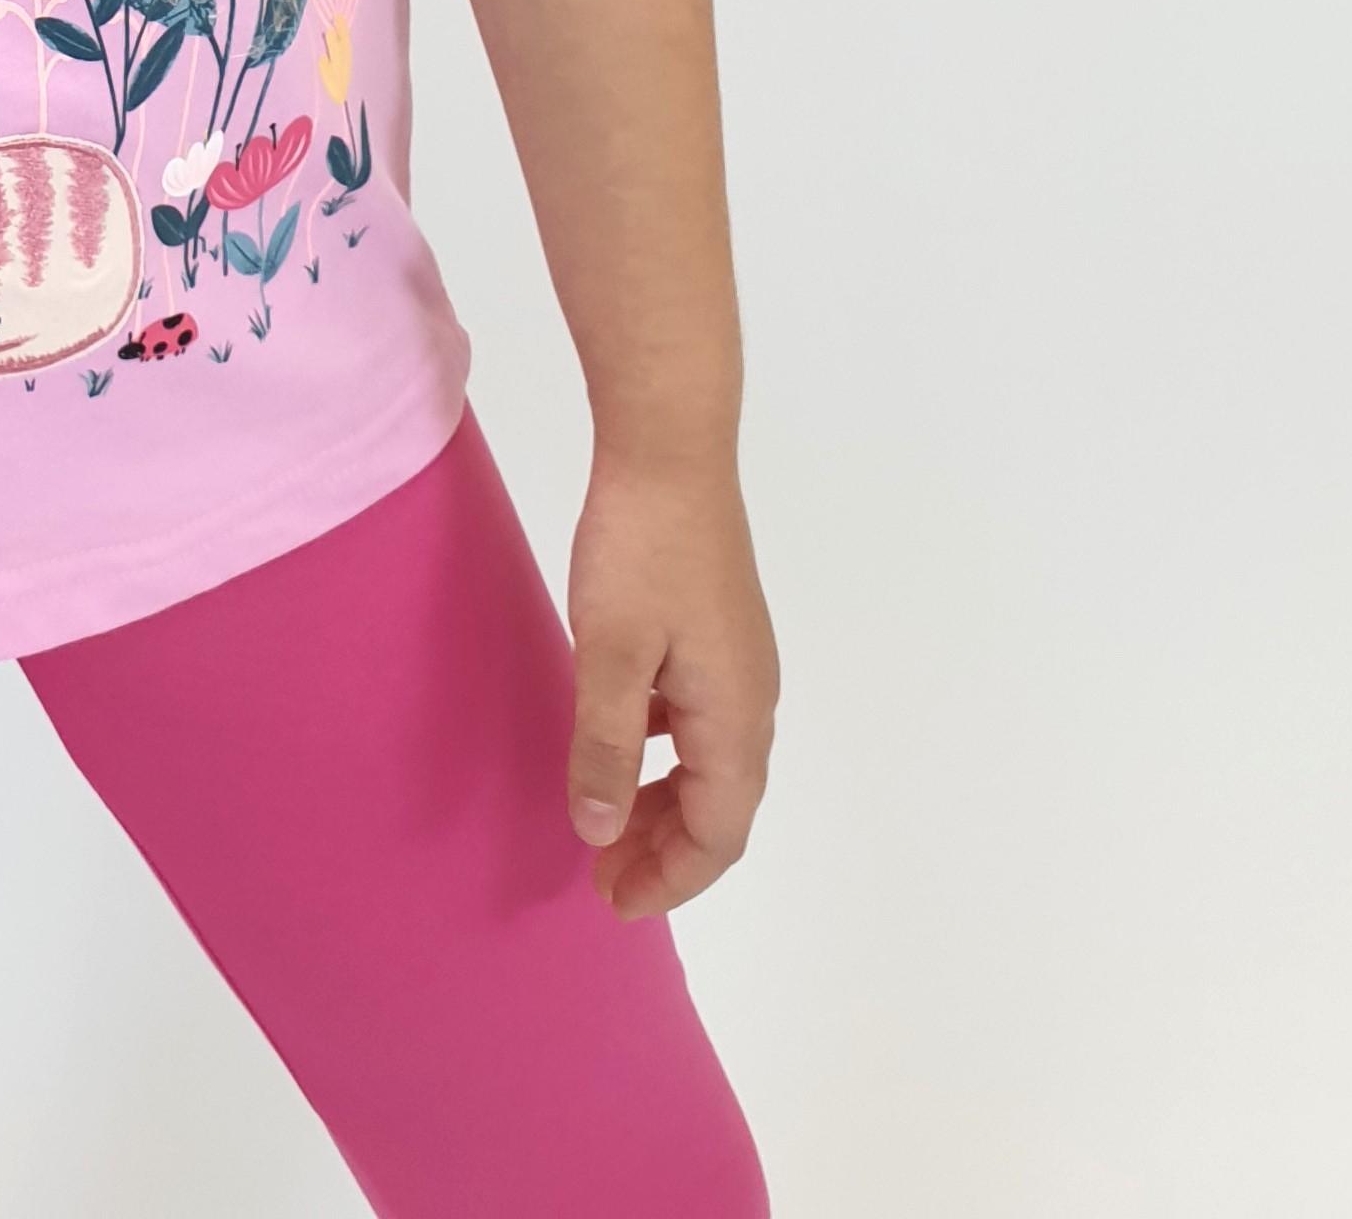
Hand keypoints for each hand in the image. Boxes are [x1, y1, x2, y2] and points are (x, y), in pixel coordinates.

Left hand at [563, 446, 777, 915]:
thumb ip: (606, 746)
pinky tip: (618, 741)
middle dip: (664, 850)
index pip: (720, 832)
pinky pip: (695, 719)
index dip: (672, 878)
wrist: (670, 448)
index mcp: (736, 716)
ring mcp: (737, 660)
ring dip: (661, 801)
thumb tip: (599, 831)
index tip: (615, 903)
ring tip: (604, 823)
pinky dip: (660, 751)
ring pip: (708, 761)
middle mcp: (751, 697)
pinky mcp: (715, 629)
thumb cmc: (641, 550)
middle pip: (720, 805)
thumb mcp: (610, 653)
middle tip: (600, 878)